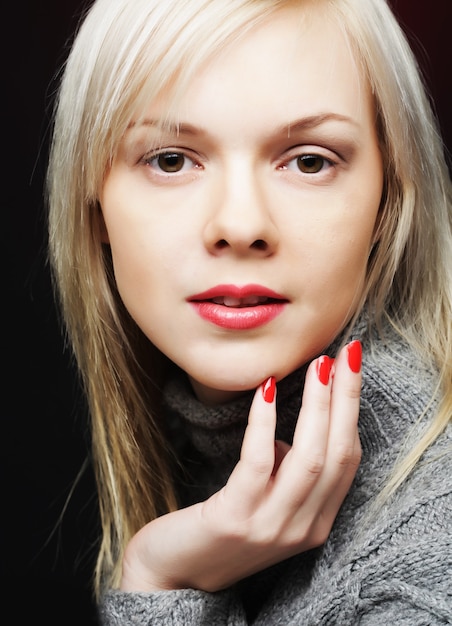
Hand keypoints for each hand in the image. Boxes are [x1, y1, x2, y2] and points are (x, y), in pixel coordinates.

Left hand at [120, 340, 361, 591]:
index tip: (350, 369)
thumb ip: (285, 476)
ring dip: (318, 407)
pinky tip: (265, 389)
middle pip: (337, 455)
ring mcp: (271, 528)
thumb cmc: (219, 529)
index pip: (347, 461)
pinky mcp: (235, 520)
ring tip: (318, 365)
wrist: (171, 575)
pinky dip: (265, 422)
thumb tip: (285, 437)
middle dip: (346, 400)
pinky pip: (258, 463)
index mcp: (315, 523)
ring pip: (309, 459)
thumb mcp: (265, 505)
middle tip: (346, 355)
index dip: (352, 412)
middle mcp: (302, 529)